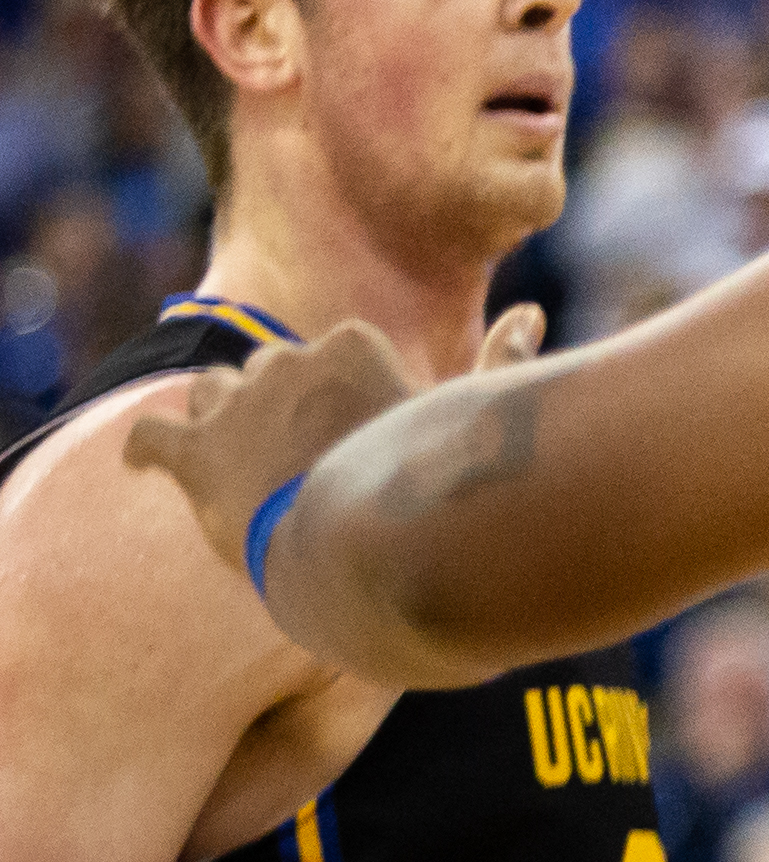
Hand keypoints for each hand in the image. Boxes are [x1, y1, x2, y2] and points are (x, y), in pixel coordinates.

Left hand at [123, 307, 529, 582]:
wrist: (363, 548)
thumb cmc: (426, 483)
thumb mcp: (468, 417)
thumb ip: (496, 360)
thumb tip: (530, 313)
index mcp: (350, 344)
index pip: (330, 348)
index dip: (337, 387)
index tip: (353, 426)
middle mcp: (286, 361)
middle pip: (268, 368)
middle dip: (276, 400)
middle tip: (299, 457)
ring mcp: (235, 406)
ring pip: (209, 393)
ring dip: (220, 419)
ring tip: (239, 462)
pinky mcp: (193, 455)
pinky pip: (147, 437)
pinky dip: (144, 450)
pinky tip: (146, 463)